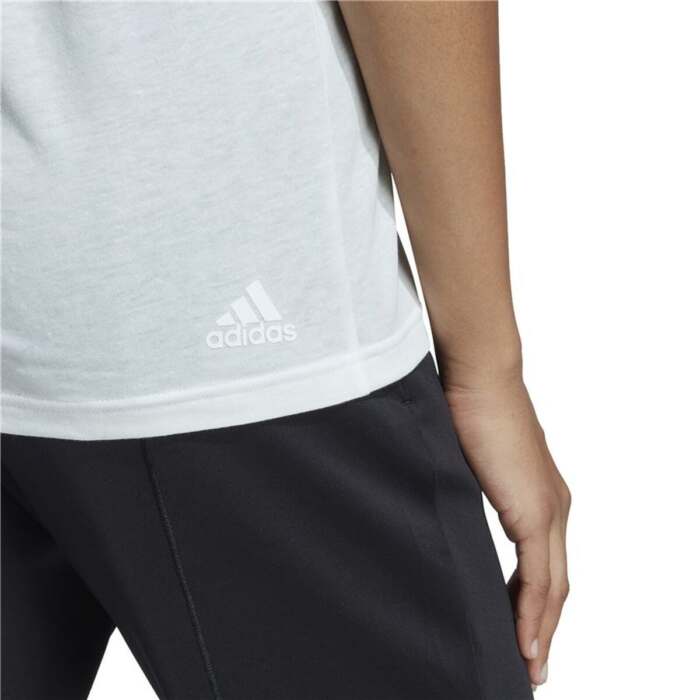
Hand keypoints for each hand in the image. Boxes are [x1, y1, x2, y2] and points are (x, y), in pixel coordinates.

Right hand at [443, 372, 570, 688]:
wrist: (480, 376)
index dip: (536, 602)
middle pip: (556, 583)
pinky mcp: (535, 511)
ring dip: (541, 630)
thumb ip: (466, 490)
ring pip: (554, 588)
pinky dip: (534, 615)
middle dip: (543, 626)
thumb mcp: (467, 460)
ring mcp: (549, 510)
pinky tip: (524, 643)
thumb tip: (443, 504)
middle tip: (530, 662)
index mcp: (540, 495)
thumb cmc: (468, 408)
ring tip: (528, 664)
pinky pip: (540, 579)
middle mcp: (554, 507)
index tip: (522, 631)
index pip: (545, 562)